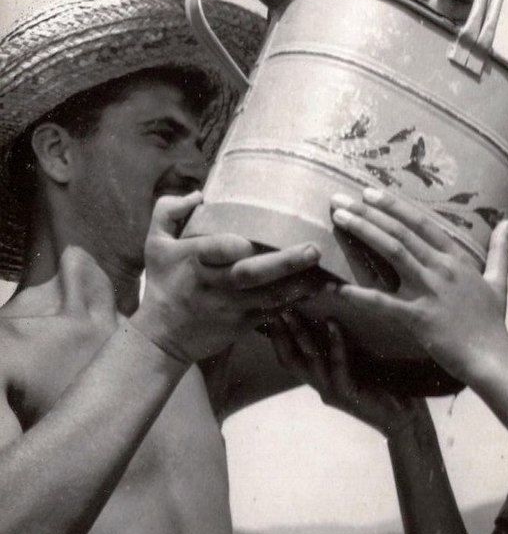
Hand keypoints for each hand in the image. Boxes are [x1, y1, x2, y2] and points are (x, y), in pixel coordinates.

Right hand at [131, 192, 323, 362]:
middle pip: (252, 274)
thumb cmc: (162, 285)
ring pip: (270, 296)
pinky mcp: (244, 324)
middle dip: (285, 262)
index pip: (217, 250)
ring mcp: (232, 307)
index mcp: (194, 260)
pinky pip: (274, 311)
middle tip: (314, 249)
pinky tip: (317, 289)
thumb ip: (168, 211)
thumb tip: (198, 194)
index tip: (251, 240)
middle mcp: (215, 284)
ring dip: (300, 285)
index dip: (234, 246)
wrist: (163, 338)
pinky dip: (295, 301)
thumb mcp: (154, 245)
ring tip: (327, 273)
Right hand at [267, 311, 418, 437]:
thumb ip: (342, 347)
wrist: (403, 419)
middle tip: (275, 307)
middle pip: (290, 359)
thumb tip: (333, 313)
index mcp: (320, 379)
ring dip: (300, 335)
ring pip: (309, 361)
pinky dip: (335, 344)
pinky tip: (333, 325)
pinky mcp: (348, 393)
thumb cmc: (383, 386)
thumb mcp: (358, 362)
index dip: (277, 337)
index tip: (270, 311)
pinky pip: (337, 366)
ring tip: (293, 313)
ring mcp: (333, 391)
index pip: (289, 357)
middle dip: (280, 334)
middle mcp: (321, 386)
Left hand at [329, 188, 507, 384]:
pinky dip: (360, 295)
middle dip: (369, 212)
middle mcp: (441, 268)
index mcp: (456, 259)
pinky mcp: (418, 317)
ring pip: (393, 252)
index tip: (370, 192)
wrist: (491, 356)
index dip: (394, 205)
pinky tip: (338, 288)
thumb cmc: (492, 321)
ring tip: (339, 219)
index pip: (422, 223)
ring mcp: (429, 291)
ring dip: (364, 232)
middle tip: (340, 200)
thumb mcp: (498, 280)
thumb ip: (500, 249)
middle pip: (401, 231)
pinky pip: (384, 303)